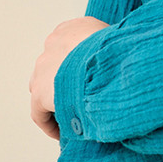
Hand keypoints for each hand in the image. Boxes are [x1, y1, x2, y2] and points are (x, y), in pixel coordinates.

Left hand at [30, 16, 108, 139]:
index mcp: (74, 28)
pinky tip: (62, 133)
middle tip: (79, 98)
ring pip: (42, 87)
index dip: (74, 66)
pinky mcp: (40, 91)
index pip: (67, 46)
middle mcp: (55, 43)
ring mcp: (44, 66)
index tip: (84, 81)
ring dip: (54, 100)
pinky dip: (49, 123)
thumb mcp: (118, 41)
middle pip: (51, 66)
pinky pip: (39, 112)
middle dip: (61, 82)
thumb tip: (123, 62)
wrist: (108, 62)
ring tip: (71, 115)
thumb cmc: (120, 52)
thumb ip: (111, 49)